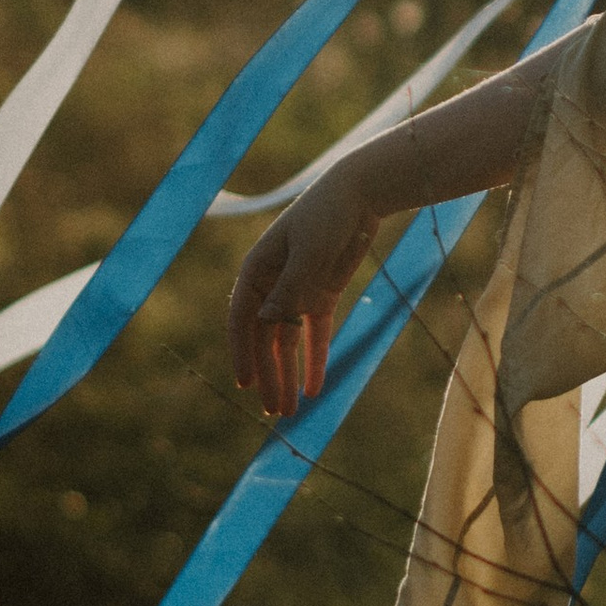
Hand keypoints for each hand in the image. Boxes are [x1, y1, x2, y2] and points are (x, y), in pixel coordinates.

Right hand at [228, 169, 386, 418]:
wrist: (362, 193)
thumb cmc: (329, 215)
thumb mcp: (309, 251)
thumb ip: (291, 287)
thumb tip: (266, 322)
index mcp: (256, 271)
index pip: (242, 319)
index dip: (242, 352)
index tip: (245, 383)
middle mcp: (271, 285)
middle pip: (265, 338)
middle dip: (269, 375)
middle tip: (274, 412)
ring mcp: (297, 291)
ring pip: (287, 341)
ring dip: (288, 375)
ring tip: (289, 411)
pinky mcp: (321, 294)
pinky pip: (315, 334)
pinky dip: (315, 359)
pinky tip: (314, 389)